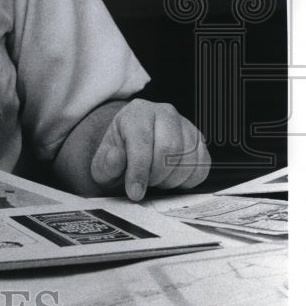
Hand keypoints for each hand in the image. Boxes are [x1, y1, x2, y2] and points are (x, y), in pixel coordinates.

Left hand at [90, 99, 209, 200]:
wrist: (135, 146)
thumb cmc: (120, 154)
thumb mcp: (103, 162)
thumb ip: (107, 163)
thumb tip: (116, 158)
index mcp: (136, 112)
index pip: (141, 142)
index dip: (139, 171)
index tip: (135, 193)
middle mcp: (163, 112)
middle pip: (168, 149)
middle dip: (157, 175)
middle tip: (147, 183)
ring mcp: (185, 124)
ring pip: (188, 157)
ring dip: (172, 179)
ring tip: (158, 180)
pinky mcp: (199, 139)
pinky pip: (202, 164)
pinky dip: (189, 179)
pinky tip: (173, 179)